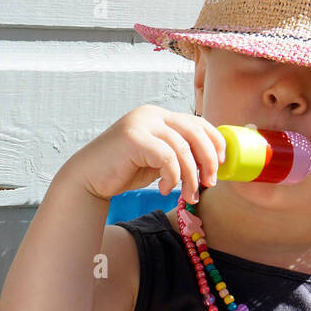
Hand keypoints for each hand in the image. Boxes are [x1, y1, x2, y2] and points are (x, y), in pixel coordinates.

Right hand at [68, 106, 226, 205]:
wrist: (88, 179)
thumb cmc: (124, 171)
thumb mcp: (158, 160)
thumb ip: (178, 154)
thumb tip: (211, 163)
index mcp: (159, 116)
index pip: (197, 121)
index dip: (215, 142)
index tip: (222, 164)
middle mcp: (151, 114)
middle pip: (195, 131)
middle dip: (209, 159)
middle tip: (210, 183)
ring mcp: (141, 123)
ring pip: (182, 148)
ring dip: (190, 176)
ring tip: (189, 196)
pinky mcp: (133, 138)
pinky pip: (167, 158)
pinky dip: (172, 177)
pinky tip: (163, 189)